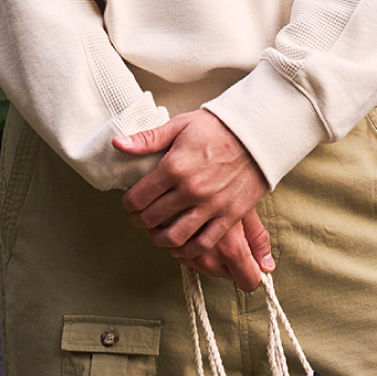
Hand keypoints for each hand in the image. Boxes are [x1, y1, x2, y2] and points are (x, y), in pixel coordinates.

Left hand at [114, 111, 273, 290]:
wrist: (258, 132)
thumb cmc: (217, 127)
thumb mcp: (180, 126)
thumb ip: (148, 139)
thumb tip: (118, 144)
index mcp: (174, 166)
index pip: (139, 197)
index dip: (128, 204)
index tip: (130, 204)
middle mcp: (190, 189)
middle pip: (152, 218)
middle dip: (140, 221)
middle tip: (139, 219)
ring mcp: (211, 205)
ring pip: (175, 236)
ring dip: (160, 239)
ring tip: (157, 234)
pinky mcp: (230, 215)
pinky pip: (204, 242)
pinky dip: (189, 249)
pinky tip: (182, 245)